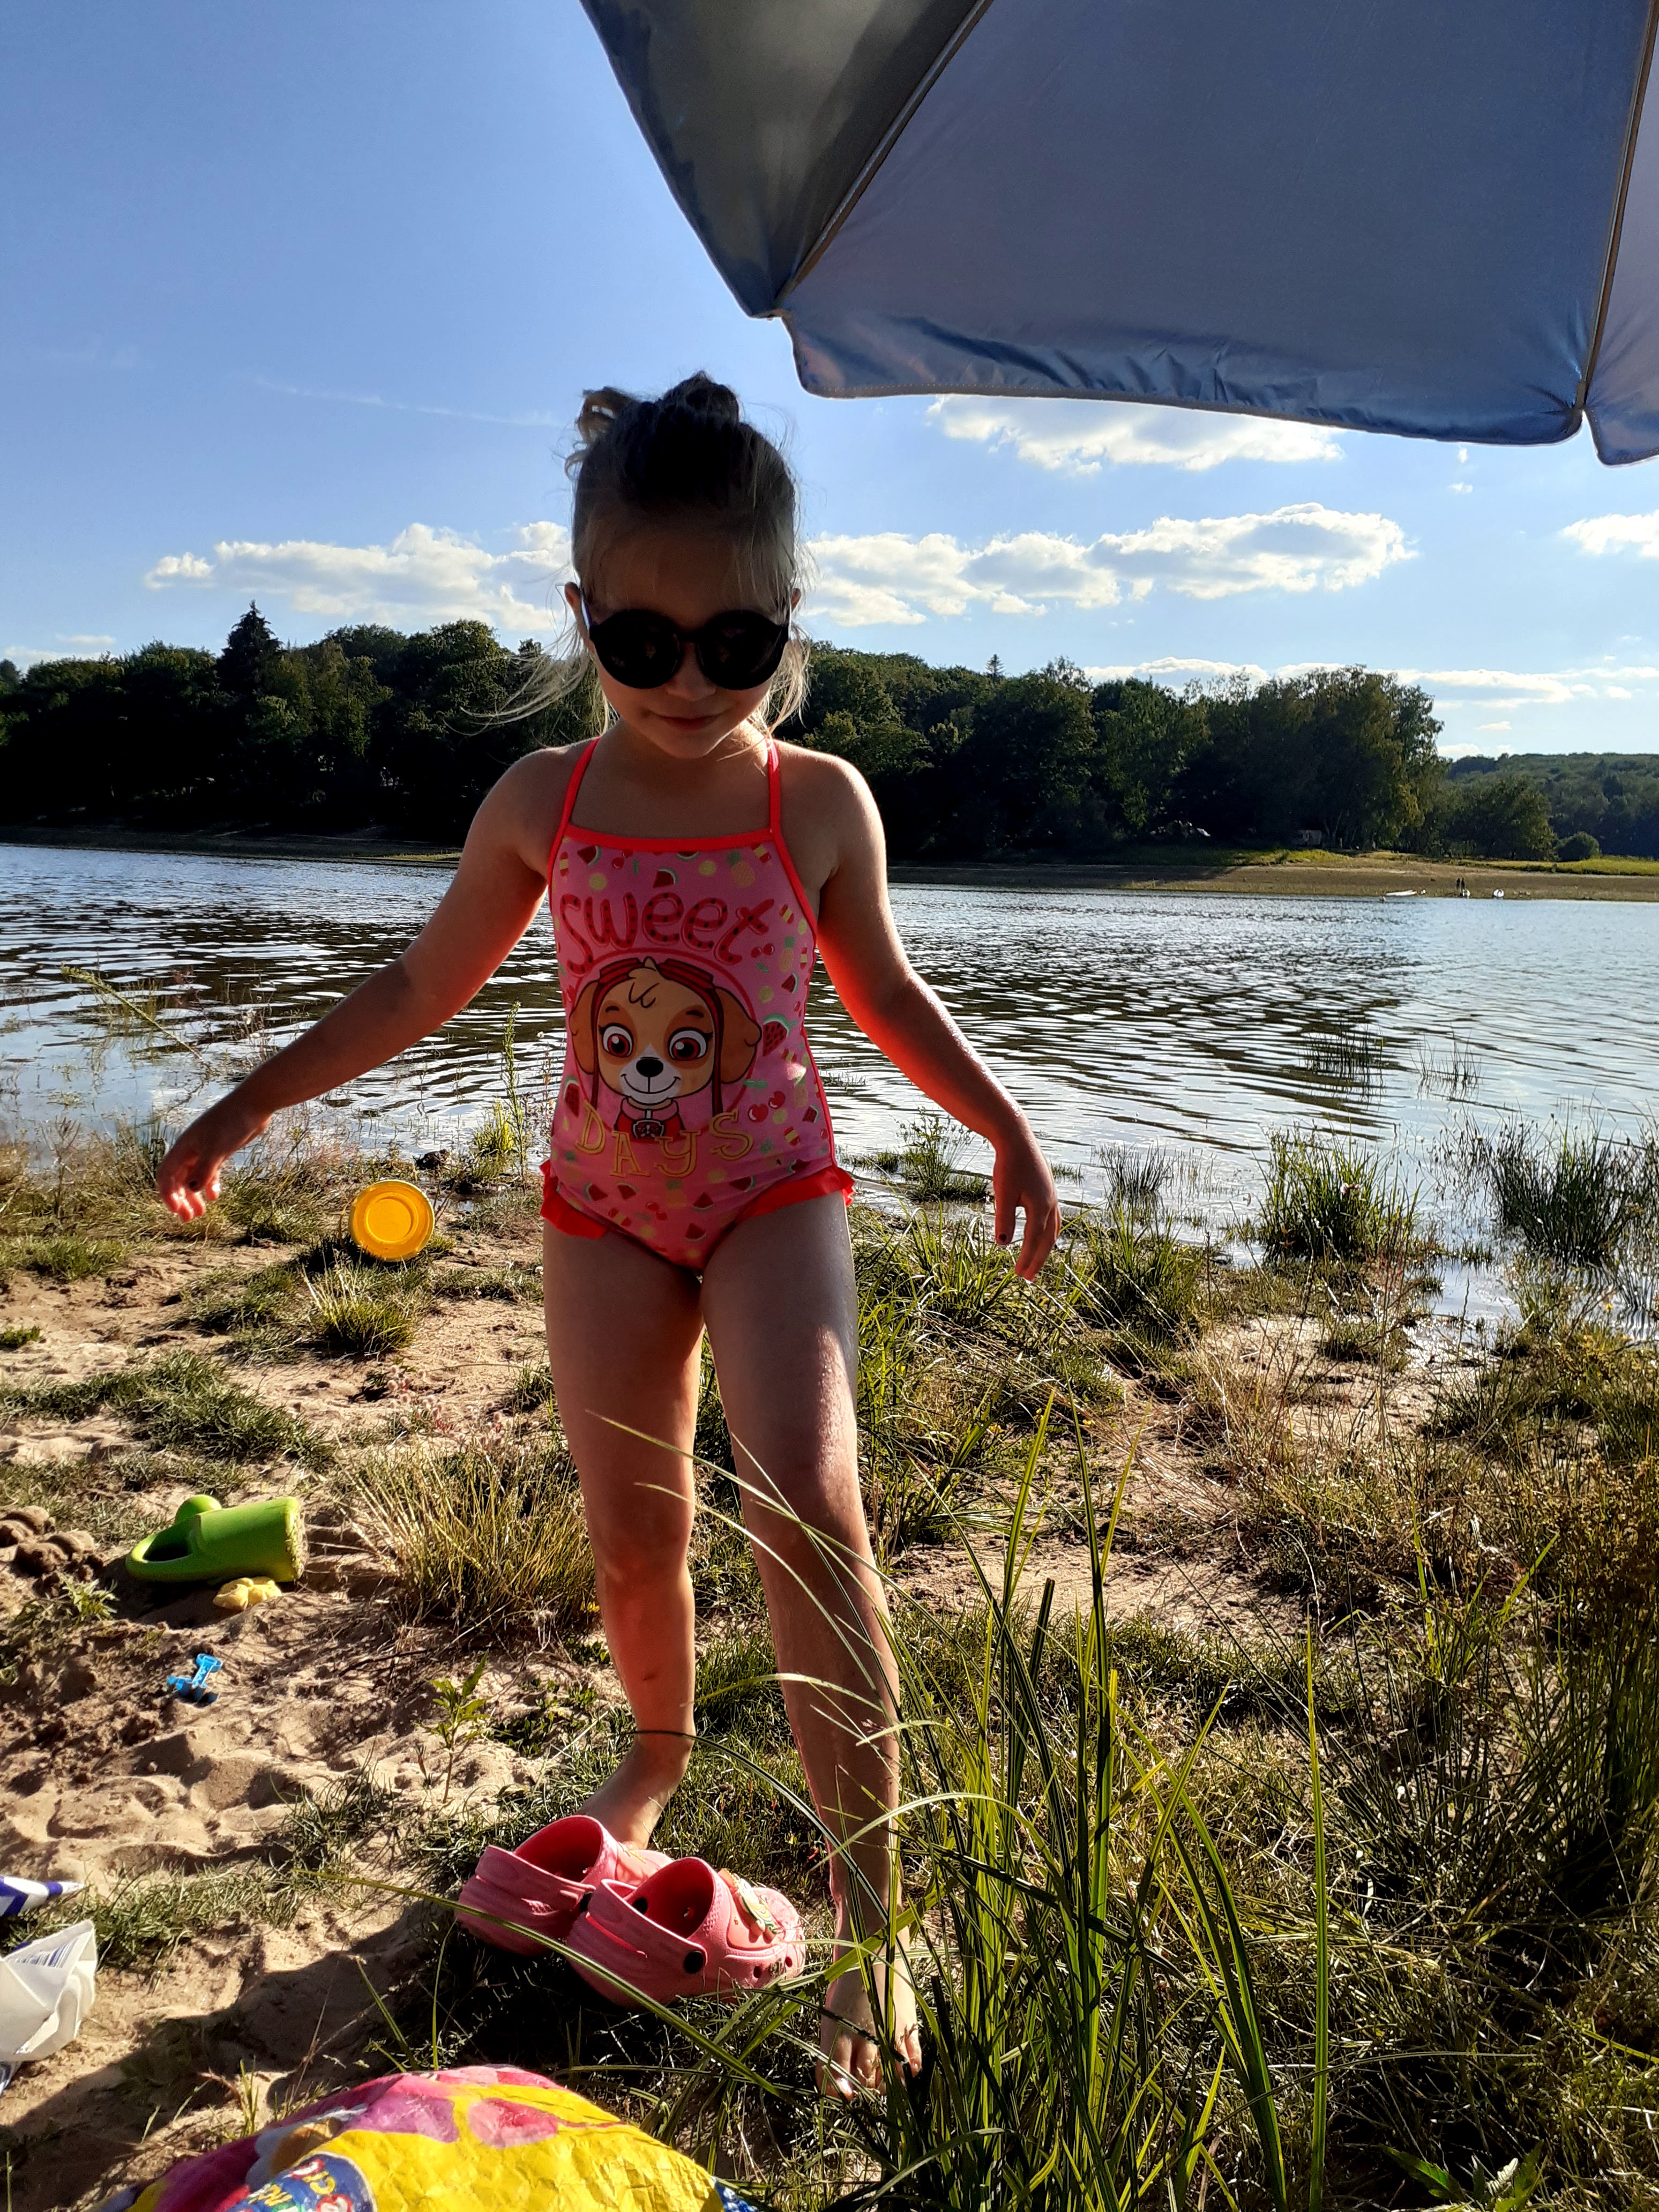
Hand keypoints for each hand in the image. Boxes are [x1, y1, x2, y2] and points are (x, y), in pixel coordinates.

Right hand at [156, 1093, 268, 1220]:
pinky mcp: (220, 1150)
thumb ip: (204, 1170)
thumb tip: (192, 1190)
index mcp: (184, 1147)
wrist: (254, 1104)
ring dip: (195, 1195)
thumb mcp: (217, 1148)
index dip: (168, 1194)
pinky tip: (215, 1196)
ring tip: (201, 1214)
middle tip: (188, 1219)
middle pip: (178, 1179)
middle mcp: (191, 1149)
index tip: (176, 1211)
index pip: (166, 1175)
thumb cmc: (233, 1122)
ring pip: (194, 1177)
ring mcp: (205, 1150)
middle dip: (181, 1200)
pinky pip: (209, 1172)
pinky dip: (210, 1184)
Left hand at [992, 1122, 1060, 1279]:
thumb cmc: (1008, 1164)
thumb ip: (1004, 1218)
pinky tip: (1040, 1234)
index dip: (1027, 1259)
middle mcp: (1050, 1203)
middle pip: (1047, 1239)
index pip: (1034, 1240)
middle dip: (1038, 1260)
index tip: (1019, 1275)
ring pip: (1052, 1229)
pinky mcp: (1047, 1190)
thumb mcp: (1003, 1192)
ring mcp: (1051, 1196)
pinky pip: (1052, 1218)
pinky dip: (1047, 1232)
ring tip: (1036, 1261)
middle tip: (1028, 1278)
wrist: (1016, 1137)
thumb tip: (1004, 1245)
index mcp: (1040, 1206)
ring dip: (1044, 1248)